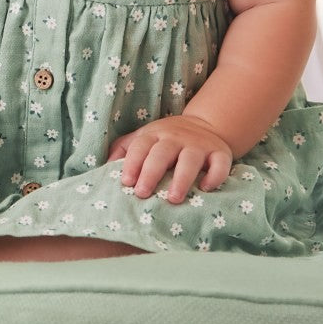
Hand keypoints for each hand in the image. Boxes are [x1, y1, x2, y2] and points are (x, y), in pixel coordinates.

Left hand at [107, 114, 232, 202]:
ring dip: (182, 179)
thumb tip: (102, 168)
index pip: (140, 146)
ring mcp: (199, 145)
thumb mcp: (143, 137)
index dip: (132, 163)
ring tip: (174, 198)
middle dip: (151, 172)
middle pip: (162, 152)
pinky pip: (220, 164)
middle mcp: (176, 138)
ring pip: (190, 159)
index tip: (126, 183)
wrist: (204, 125)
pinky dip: (215, 176)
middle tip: (142, 194)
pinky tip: (206, 188)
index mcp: (154, 134)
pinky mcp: (220, 153)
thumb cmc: (165, 139)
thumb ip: (123, 150)